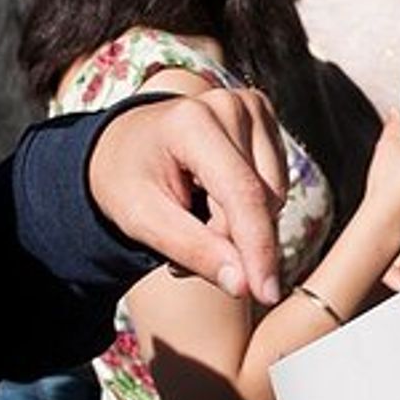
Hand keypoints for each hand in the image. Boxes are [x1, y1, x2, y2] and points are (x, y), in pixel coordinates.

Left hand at [88, 87, 287, 304]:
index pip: (243, 194)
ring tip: (195, 224)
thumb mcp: (143, 220)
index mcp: (192, 122)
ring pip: (273, 197)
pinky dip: (248, 211)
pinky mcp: (264, 122)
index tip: (266, 294)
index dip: (258, 249)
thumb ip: (194, 250)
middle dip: (231, 241)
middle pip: (259, 200)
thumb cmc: (126, 180)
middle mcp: (230, 106)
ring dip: (240, 228)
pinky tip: (214, 206)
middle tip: (183, 254)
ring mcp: (252, 109)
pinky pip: (275, 186)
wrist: (123, 145)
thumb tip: (244, 284)